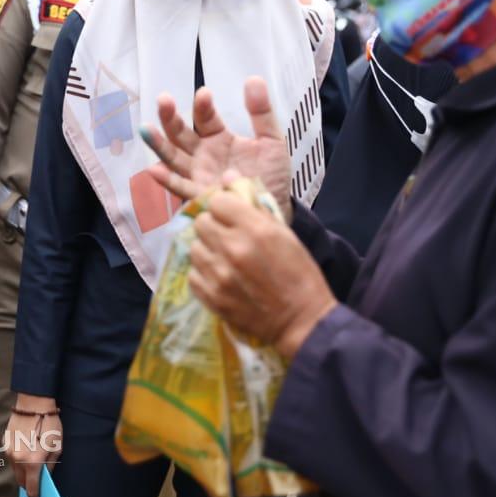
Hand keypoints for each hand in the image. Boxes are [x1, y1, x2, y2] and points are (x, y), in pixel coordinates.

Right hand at [6, 394, 61, 496]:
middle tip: (38, 482)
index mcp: (32, 463)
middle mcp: (18, 460)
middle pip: (21, 482)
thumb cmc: (50, 424)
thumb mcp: (57, 447)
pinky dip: (18, 460)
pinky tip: (27, 450)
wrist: (34, 403)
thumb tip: (45, 477)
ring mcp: (9, 452)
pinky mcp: (5, 443)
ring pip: (15, 471)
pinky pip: (11, 459)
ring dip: (23, 472)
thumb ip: (50, 466)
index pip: (32, 489)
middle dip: (29, 485)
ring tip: (33, 462)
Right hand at [141, 77, 292, 219]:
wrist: (273, 210)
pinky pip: (180, 187)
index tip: (204, 94)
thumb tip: (254, 79)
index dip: (203, 106)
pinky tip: (154, 170)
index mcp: (218, 138)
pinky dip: (167, 180)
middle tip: (164, 100)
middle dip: (170, 117)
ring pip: (173, 157)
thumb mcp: (272, 141)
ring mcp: (198, 174)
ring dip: (159, 143)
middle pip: (181, 134)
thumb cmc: (270, 176)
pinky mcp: (200, 195)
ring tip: (145, 129)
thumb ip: (262, 113)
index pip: (205, 118)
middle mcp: (203, 155)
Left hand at [189, 175, 336, 359]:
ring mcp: (219, 274)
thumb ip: (254, 204)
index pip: (217, 201)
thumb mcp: (284, 234)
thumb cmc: (299, 274)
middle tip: (228, 238)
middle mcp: (233, 248)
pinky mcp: (211, 297)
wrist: (302, 321)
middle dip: (214, 227)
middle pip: (201, 222)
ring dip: (207, 250)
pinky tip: (220, 277)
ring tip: (224, 259)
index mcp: (255, 229)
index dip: (224, 207)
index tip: (232, 216)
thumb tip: (228, 175)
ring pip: (194, 247)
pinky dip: (204, 274)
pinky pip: (193, 274)